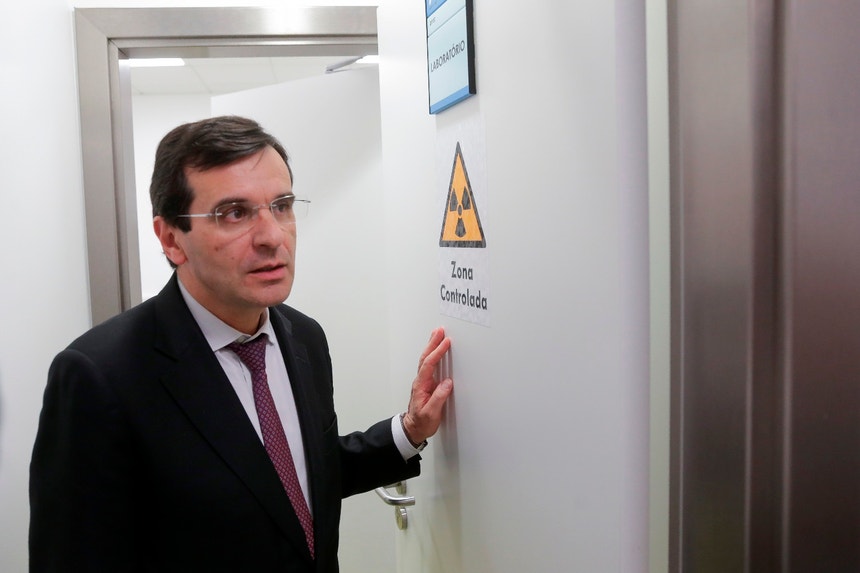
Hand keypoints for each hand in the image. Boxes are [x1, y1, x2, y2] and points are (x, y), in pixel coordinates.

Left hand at [402, 327, 452, 445]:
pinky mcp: (427, 384)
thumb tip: (447, 383)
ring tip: (438, 335)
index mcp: (421, 386)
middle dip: (433, 343)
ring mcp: (423, 382)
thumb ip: (439, 397)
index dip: (437, 352)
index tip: (446, 342)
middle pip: (426, 358)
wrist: (413, 428)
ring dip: (432, 346)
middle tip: (439, 331)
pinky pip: (430, 365)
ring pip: (426, 360)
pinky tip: (437, 350)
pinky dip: (433, 355)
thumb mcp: (431, 413)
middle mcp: (421, 381)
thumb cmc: (422, 422)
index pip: (429, 365)